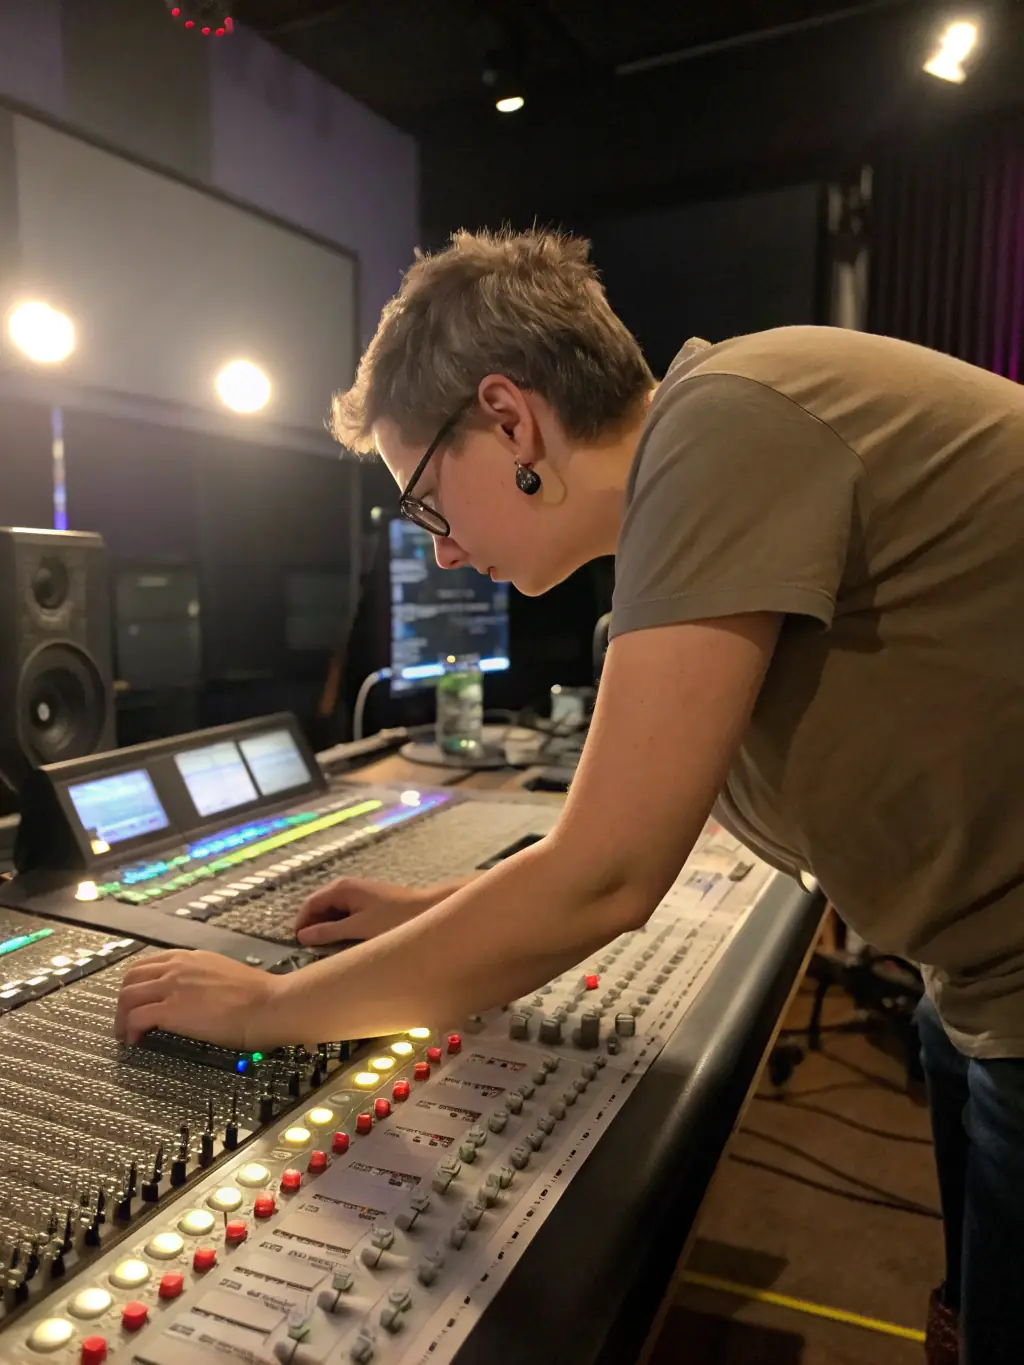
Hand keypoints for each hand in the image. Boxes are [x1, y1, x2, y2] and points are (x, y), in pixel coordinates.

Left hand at [115, 950, 283, 1049]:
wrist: (268, 1003)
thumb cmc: (259, 995)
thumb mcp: (226, 974)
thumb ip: (206, 979)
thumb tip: (200, 996)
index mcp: (191, 958)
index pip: (149, 964)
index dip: (137, 983)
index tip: (138, 1000)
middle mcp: (177, 967)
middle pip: (131, 978)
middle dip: (123, 1000)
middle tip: (126, 1020)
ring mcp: (172, 987)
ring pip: (127, 996)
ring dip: (121, 1017)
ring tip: (125, 1035)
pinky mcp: (171, 1010)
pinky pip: (136, 1018)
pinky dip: (129, 1030)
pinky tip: (135, 1042)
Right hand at [295, 877, 429, 947]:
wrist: (428, 910)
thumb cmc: (394, 918)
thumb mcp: (358, 928)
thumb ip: (329, 932)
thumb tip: (302, 936)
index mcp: (342, 888)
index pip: (310, 904)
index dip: (301, 924)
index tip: (298, 946)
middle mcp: (347, 887)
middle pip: (320, 906)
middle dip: (313, 926)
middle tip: (311, 951)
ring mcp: (359, 894)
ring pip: (333, 911)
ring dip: (327, 928)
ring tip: (326, 949)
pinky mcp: (369, 902)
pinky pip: (346, 914)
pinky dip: (340, 926)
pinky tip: (344, 941)